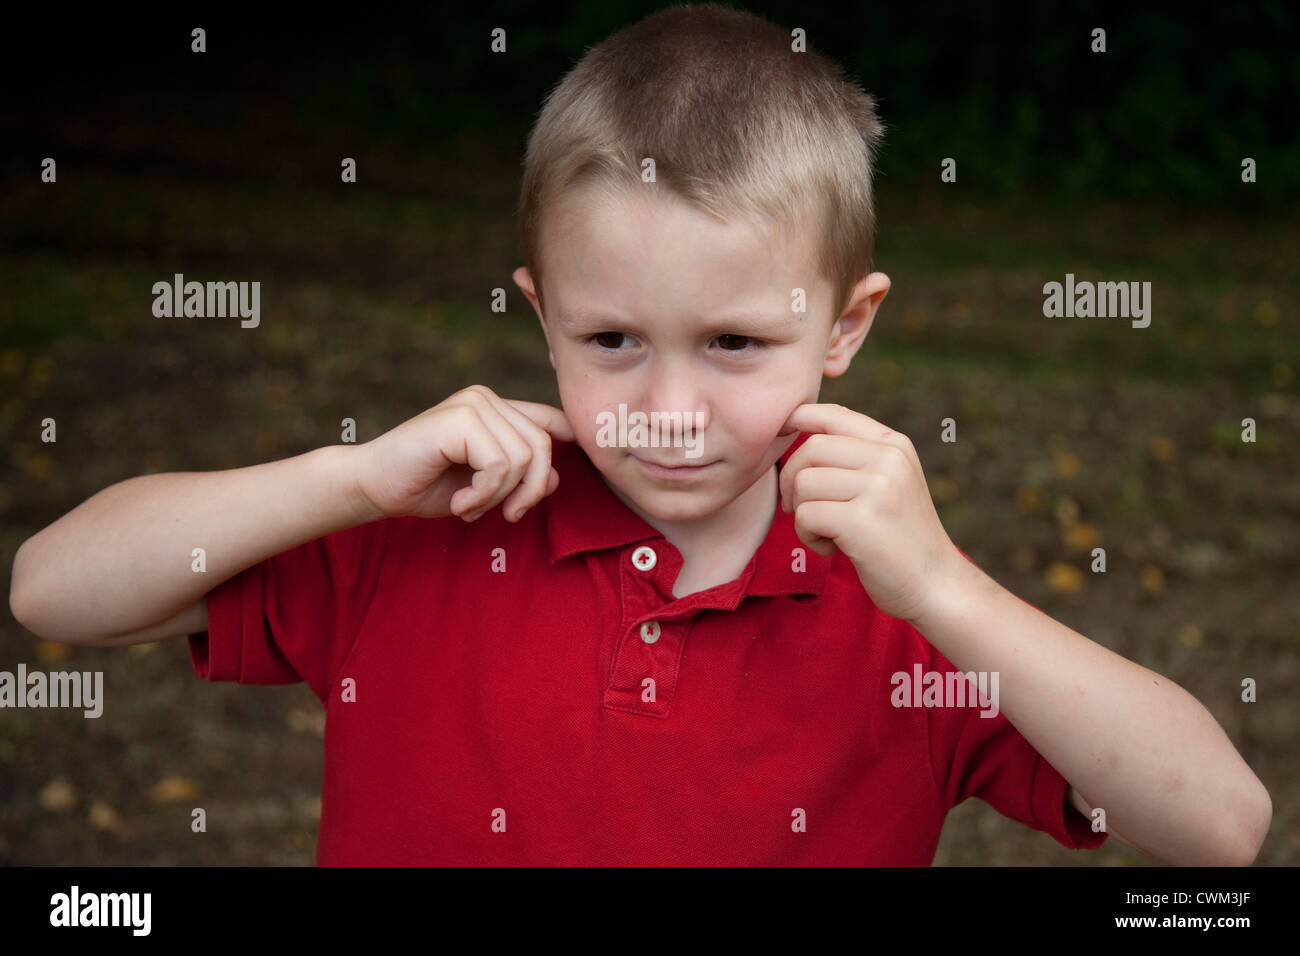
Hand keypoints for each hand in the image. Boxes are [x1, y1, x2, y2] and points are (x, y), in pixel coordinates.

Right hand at [354, 385, 574, 521]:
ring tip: (471, 507)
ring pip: (524, 459)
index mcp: (496, 409)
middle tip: (504, 515)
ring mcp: (473, 404)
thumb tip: (558, 477)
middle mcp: (486, 398)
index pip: (551, 420)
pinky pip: (500, 466)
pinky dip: (484, 495)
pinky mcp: (460, 419)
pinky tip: (460, 505)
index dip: (571, 443)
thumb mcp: (484, 486)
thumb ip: (520, 475)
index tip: (563, 477)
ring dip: (499, 497)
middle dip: (530, 491)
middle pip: (543, 447)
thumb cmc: (425, 485)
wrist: (373, 487)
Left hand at [778, 403, 962, 624]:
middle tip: (799, 509)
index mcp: (894, 445)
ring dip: (802, 514)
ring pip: (804, 482)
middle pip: (811, 448)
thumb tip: (797, 427)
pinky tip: (831, 549)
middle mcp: (889, 459)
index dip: (799, 417)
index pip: (834, 414)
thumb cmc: (900, 538)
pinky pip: (806, 514)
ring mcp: (878, 488)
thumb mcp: (890, 483)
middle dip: (792, 479)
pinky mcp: (862, 521)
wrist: (937, 586)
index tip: (782, 431)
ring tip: (828, 534)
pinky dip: (808, 536)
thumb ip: (855, 456)